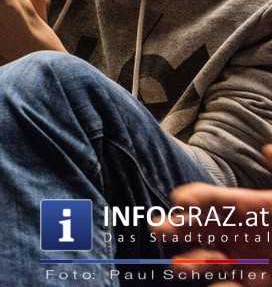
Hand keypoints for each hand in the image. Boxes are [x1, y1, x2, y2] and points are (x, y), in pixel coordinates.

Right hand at [167, 146, 271, 284]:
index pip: (215, 199)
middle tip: (159, 229)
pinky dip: (221, 285)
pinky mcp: (254, 282)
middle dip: (179, 228)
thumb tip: (267, 147)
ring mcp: (246, 259)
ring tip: (179, 265)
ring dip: (193, 261)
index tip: (178, 200)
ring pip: (210, 259)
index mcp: (250, 208)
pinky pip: (230, 283)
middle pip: (203, 228)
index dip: (196, 197)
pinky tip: (218, 283)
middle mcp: (242, 233)